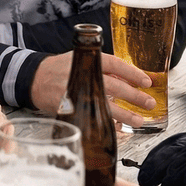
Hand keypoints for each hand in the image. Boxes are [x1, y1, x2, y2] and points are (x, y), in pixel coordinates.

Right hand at [29, 51, 153, 124]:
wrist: (35, 79)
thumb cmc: (61, 68)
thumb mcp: (80, 59)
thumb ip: (103, 68)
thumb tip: (129, 79)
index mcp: (86, 60)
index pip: (114, 64)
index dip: (132, 73)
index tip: (147, 82)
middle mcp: (82, 76)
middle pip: (113, 86)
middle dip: (134, 96)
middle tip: (149, 103)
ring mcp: (76, 92)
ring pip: (105, 105)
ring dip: (124, 114)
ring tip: (139, 120)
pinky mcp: (71, 107)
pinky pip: (92, 117)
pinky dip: (107, 122)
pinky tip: (119, 126)